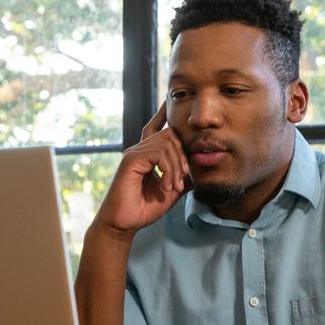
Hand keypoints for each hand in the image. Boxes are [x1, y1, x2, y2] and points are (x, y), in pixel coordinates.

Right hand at [93, 102, 189, 235]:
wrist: (124, 224)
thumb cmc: (144, 208)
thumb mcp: (172, 190)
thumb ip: (184, 176)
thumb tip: (200, 167)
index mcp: (147, 154)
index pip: (156, 127)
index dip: (162, 113)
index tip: (169, 100)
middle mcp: (139, 149)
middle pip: (170, 134)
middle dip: (183, 155)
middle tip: (183, 179)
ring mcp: (134, 152)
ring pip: (166, 144)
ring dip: (176, 167)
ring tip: (173, 186)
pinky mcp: (131, 159)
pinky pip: (158, 154)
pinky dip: (167, 169)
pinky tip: (165, 185)